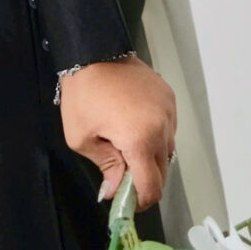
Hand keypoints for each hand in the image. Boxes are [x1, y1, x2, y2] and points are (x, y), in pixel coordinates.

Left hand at [58, 56, 177, 208]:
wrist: (92, 48)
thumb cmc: (83, 91)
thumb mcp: (82, 137)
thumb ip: (105, 168)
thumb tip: (115, 192)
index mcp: (140, 139)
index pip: (151, 187)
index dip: (139, 200)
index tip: (126, 200)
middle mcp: (162, 127)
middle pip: (161, 171)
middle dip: (142, 177)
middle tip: (121, 171)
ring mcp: (168, 110)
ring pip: (166, 150)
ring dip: (150, 155)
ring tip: (125, 142)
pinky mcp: (168, 96)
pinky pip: (167, 127)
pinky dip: (155, 133)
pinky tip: (134, 123)